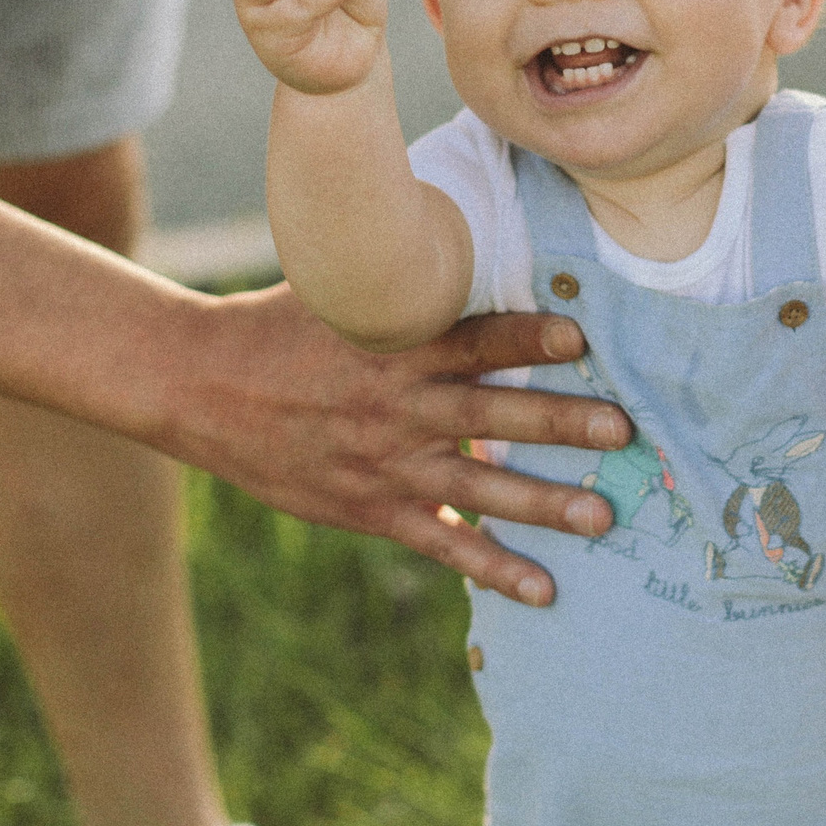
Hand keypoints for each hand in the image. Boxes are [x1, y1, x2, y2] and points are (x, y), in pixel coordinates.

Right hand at [164, 285, 632, 605]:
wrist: (202, 385)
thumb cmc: (284, 325)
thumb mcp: (341, 287)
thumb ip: (409, 279)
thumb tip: (471, 237)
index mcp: (393, 345)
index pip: (470, 340)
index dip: (525, 339)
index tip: (580, 336)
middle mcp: (396, 406)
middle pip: (490, 417)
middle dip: (560, 425)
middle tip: (624, 430)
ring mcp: (385, 463)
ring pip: (479, 489)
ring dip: (546, 504)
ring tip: (606, 514)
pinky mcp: (372, 508)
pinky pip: (443, 543)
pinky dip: (494, 568)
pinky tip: (545, 588)